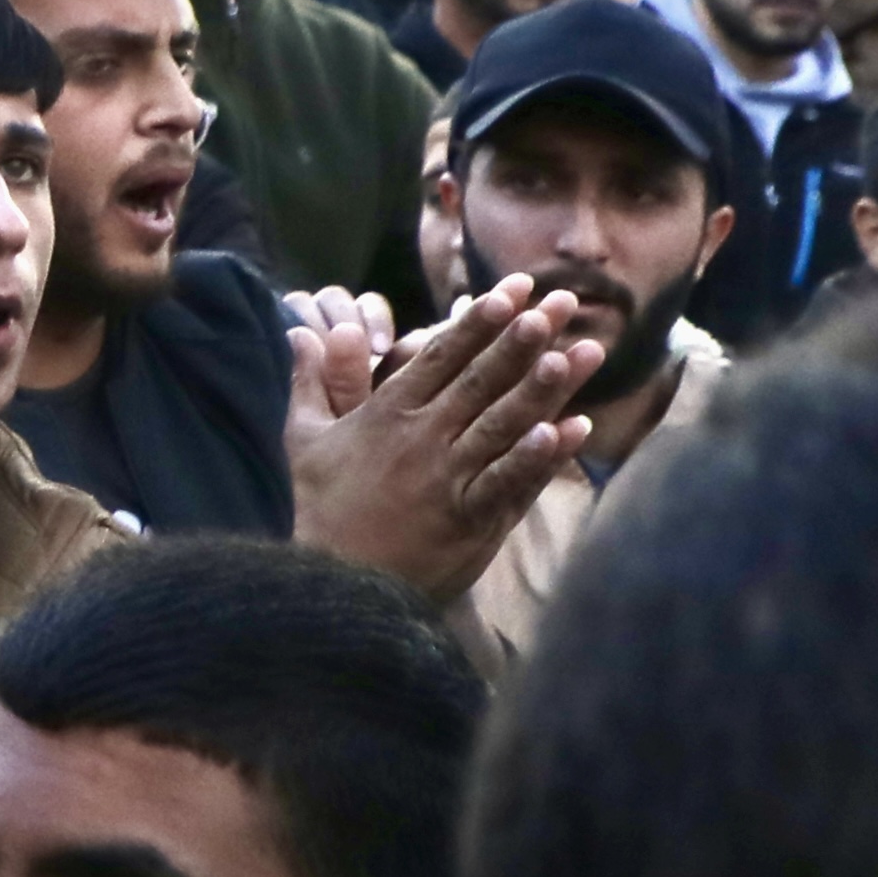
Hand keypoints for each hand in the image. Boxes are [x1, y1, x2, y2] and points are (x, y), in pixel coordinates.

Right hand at [288, 272, 600, 602]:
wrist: (327, 586)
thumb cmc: (313, 511)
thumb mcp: (300, 441)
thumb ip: (308, 383)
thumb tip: (301, 334)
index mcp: (384, 416)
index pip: (439, 357)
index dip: (478, 322)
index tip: (511, 291)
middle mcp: (421, 440)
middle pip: (480, 381)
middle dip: (521, 340)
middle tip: (558, 304)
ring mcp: (448, 480)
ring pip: (503, 425)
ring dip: (541, 389)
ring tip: (577, 354)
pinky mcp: (469, 521)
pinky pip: (511, 482)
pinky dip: (541, 457)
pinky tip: (572, 430)